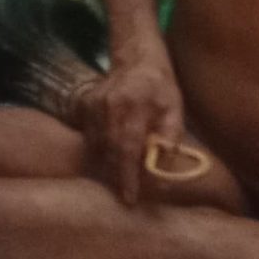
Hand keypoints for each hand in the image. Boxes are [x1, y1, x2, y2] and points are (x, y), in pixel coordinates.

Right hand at [80, 47, 188, 206]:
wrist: (136, 60)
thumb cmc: (160, 89)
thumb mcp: (175, 112)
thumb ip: (168, 141)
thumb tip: (161, 175)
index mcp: (133, 106)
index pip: (127, 147)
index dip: (127, 175)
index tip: (129, 198)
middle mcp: (108, 105)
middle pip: (108, 151)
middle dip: (117, 176)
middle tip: (127, 191)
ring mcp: (92, 104)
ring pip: (96, 146)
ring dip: (107, 164)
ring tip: (121, 173)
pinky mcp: (83, 105)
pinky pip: (89, 136)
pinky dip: (99, 149)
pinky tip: (111, 150)